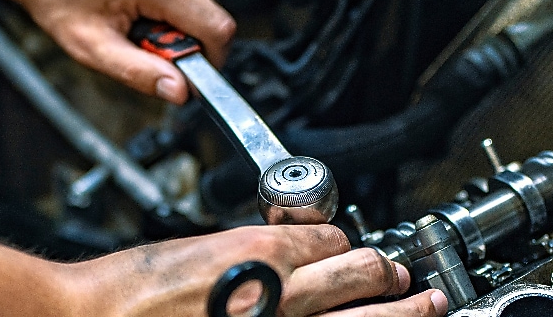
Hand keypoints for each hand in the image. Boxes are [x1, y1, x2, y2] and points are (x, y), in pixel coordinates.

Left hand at [12, 0, 235, 103]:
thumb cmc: (60, 2)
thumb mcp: (92, 47)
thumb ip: (137, 72)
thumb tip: (178, 91)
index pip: (217, 28)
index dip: (209, 61)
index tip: (185, 79)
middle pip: (213, 21)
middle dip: (190, 49)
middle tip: (150, 54)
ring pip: (202, 14)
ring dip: (178, 36)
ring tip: (140, 35)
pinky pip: (187, 7)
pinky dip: (170, 23)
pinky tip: (142, 22)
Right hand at [61, 224, 447, 315]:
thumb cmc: (128, 291)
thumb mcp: (195, 249)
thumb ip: (247, 249)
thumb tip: (284, 252)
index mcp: (260, 254)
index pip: (332, 242)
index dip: (345, 245)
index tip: (351, 251)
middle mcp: (280, 296)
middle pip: (365, 277)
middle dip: (391, 274)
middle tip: (407, 278)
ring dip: (403, 310)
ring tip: (424, 306)